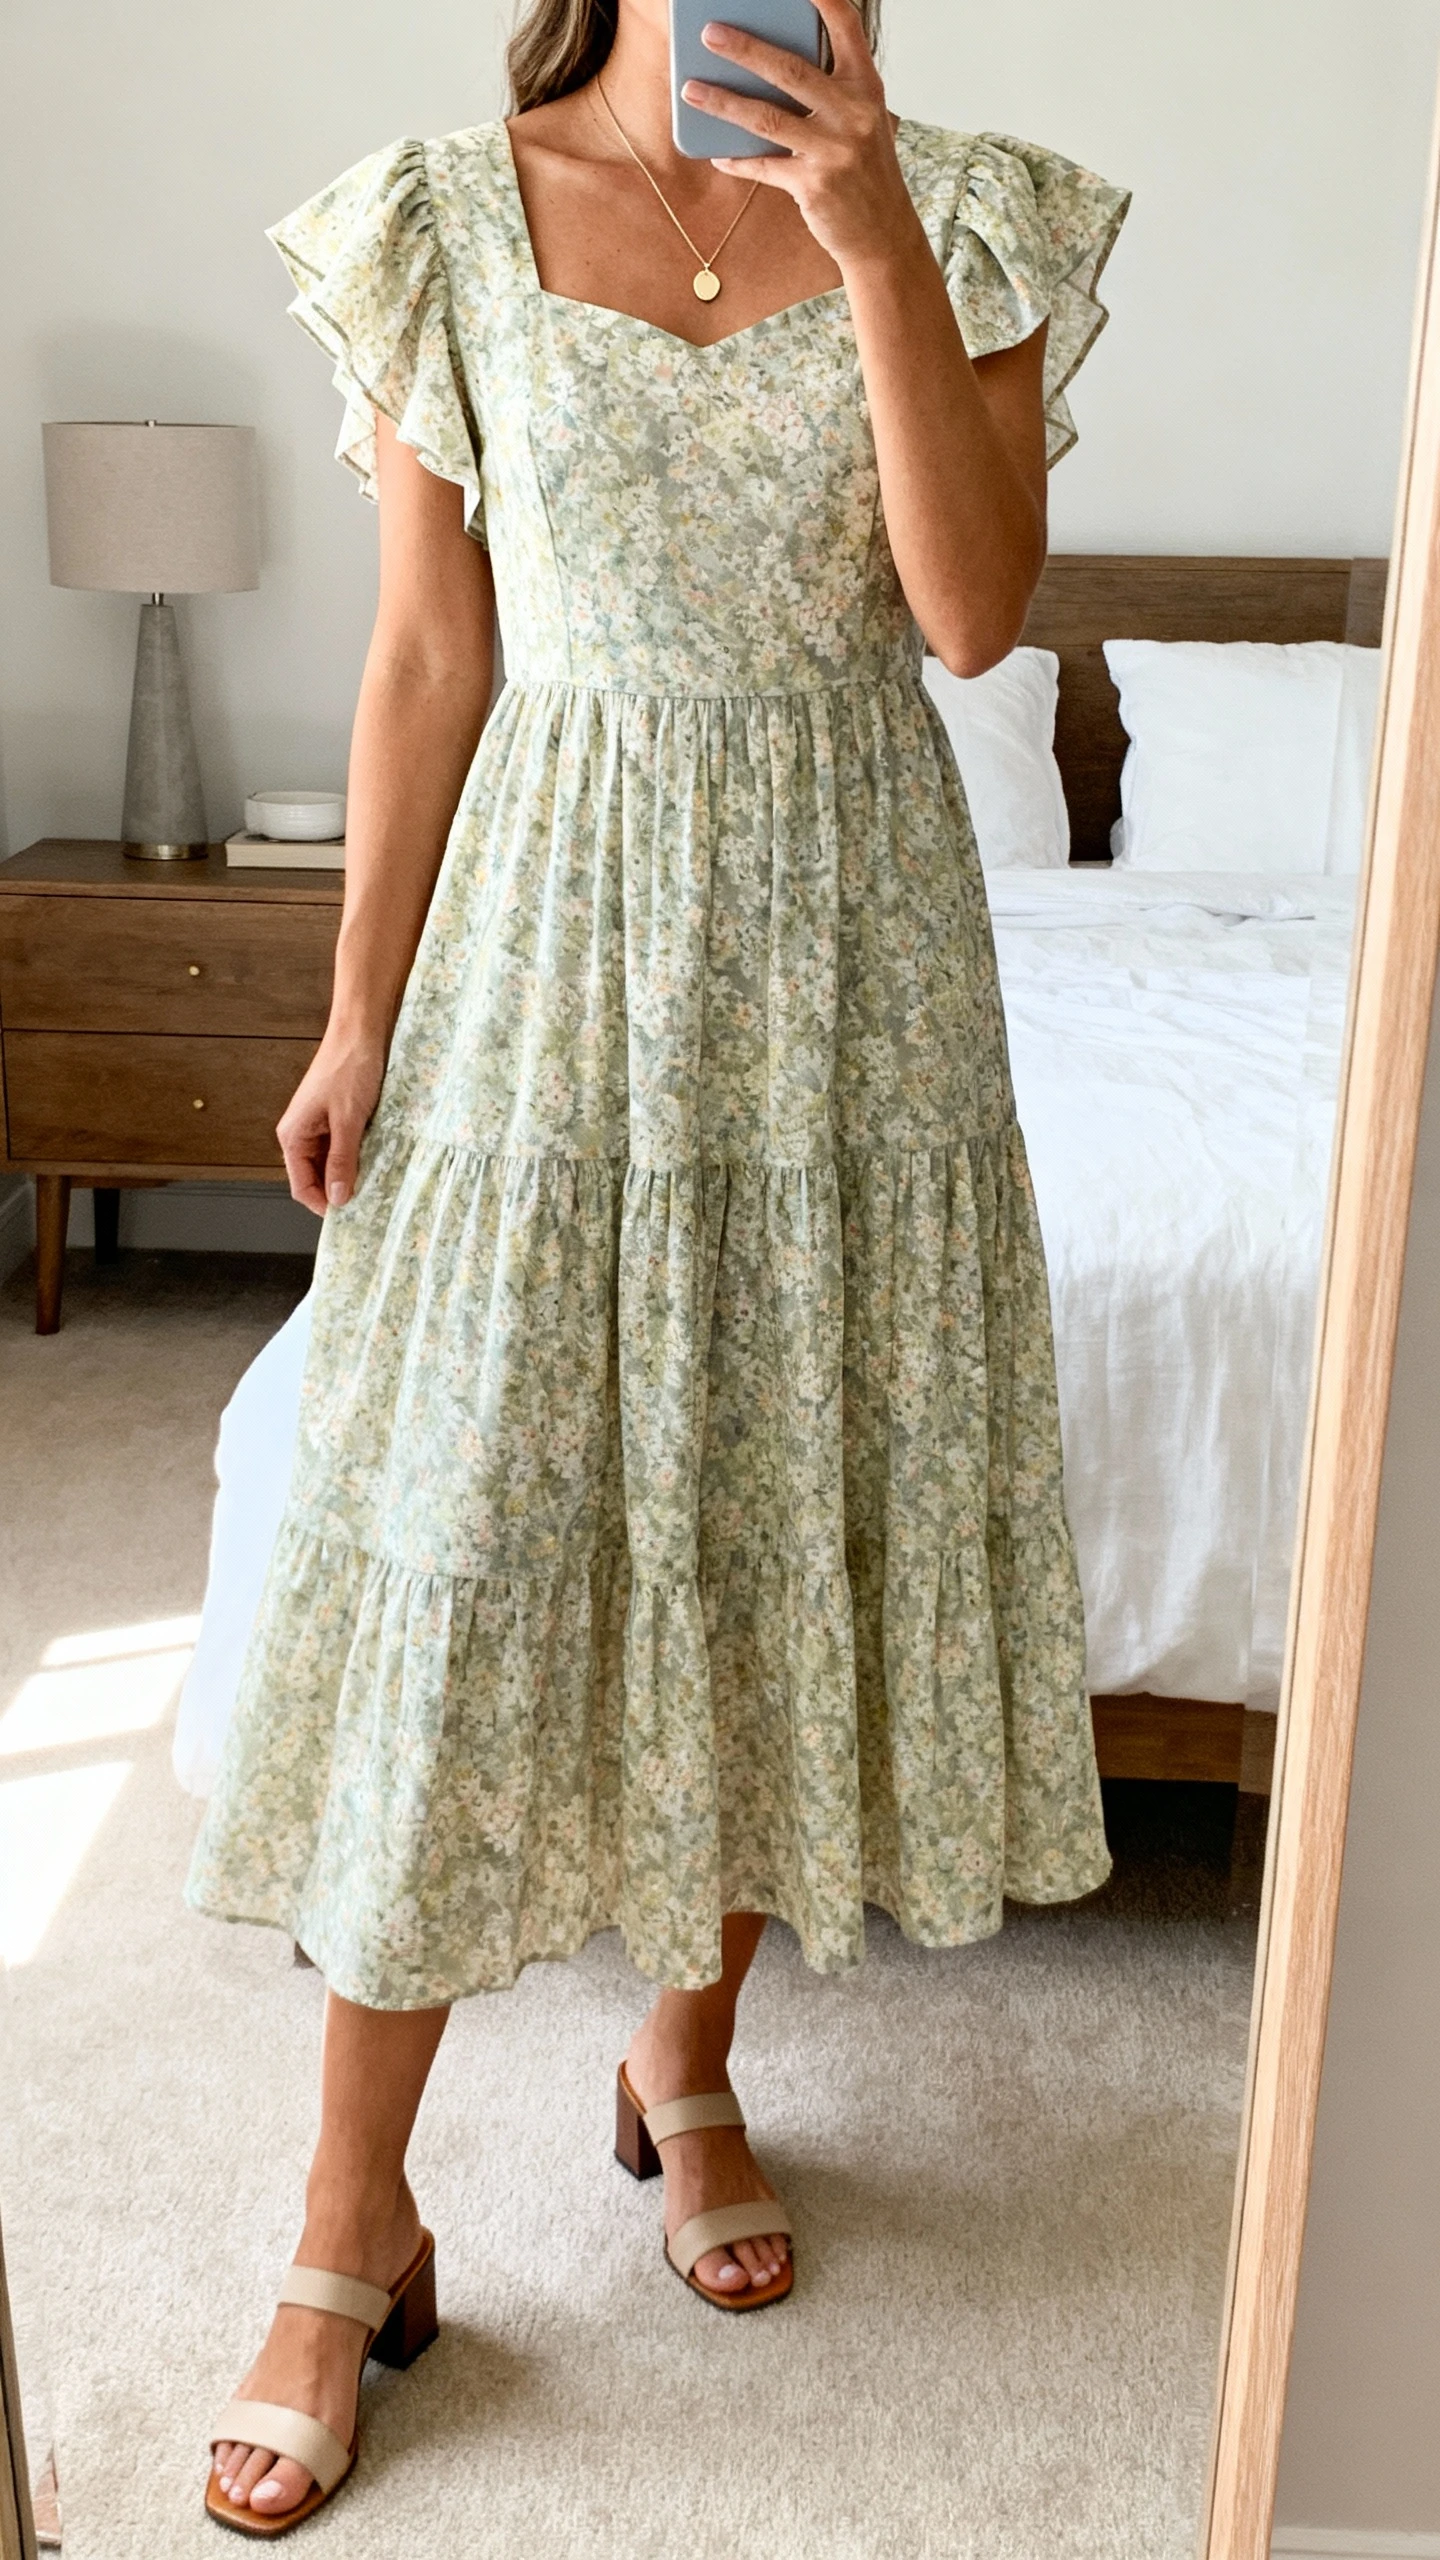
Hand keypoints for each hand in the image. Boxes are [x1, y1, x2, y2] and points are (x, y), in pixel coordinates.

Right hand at [276, 1025, 387, 1213]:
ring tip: (375, 1182)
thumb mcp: (348, 1120)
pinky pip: (345, 1148)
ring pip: (333, 1164)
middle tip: (368, 1202)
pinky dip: (359, 1157)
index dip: (324, 1205)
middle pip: (317, 1178)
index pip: (302, 1187)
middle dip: (339, 1191)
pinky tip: (377, 1161)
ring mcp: (320, 1127)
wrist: (362, 1032)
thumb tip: (339, 1198)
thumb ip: (342, 1161)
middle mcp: (302, 1134)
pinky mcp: (338, 1119)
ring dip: (352, 1174)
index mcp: (293, 1136)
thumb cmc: (349, 1068)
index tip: (351, 1217)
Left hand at [683, 0, 919, 269]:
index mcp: (866, 87)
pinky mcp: (813, 185)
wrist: (883, 232)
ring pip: (766, 118)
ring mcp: (833, 150)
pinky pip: (764, 167)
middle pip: (790, 70)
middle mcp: (853, 113)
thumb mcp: (862, 120)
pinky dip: (737, 161)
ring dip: (723, 102)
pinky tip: (716, 155)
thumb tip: (768, 66)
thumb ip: (830, 91)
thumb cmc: (865, 169)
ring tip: (690, 90)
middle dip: (745, 49)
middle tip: (708, 33)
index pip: (847, 28)